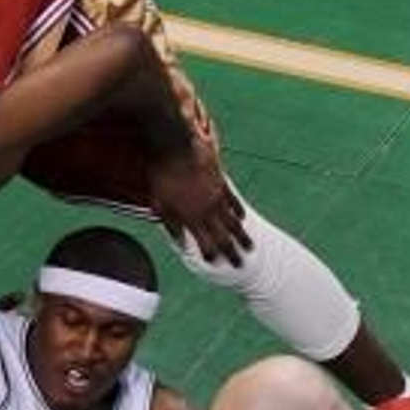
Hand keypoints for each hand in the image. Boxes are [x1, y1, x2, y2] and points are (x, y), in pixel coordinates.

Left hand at [149, 140, 249, 266]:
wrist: (175, 145)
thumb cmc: (163, 175)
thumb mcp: (159, 204)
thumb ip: (171, 225)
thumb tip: (180, 242)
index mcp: (192, 219)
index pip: (205, 244)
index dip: (211, 255)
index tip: (215, 262)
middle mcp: (207, 211)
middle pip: (223, 237)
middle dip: (232, 253)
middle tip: (240, 264)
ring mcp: (217, 197)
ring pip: (232, 222)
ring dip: (241, 236)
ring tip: (249, 246)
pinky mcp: (221, 182)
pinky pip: (233, 201)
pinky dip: (238, 211)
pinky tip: (242, 218)